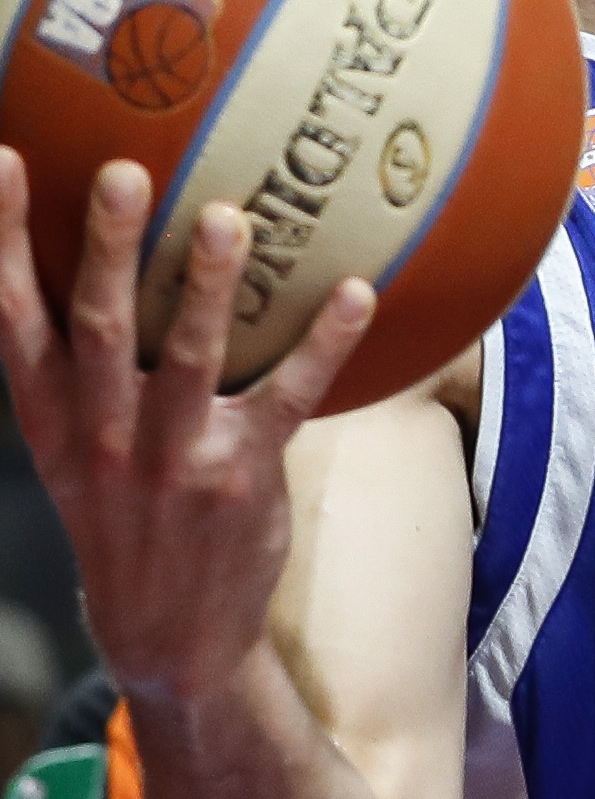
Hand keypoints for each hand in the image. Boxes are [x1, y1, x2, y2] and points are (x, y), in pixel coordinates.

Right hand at [0, 154, 374, 706]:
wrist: (168, 635)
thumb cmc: (127, 516)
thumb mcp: (78, 452)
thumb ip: (82, 371)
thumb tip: (107, 261)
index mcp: (56, 421)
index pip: (15, 320)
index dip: (7, 244)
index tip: (6, 163)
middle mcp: (105, 434)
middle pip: (99, 326)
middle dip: (107, 249)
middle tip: (122, 171)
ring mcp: (174, 457)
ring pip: (190, 358)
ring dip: (208, 287)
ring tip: (230, 218)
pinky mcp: (243, 475)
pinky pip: (290, 398)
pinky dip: (324, 344)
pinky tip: (355, 292)